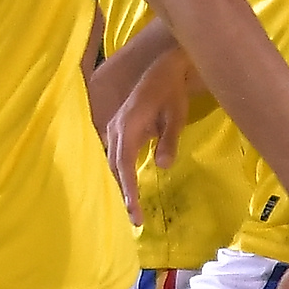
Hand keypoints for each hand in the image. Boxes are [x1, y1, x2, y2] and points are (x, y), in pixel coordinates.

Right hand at [103, 49, 191, 220]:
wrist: (164, 70)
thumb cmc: (172, 94)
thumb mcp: (176, 117)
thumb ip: (169, 141)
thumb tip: (162, 165)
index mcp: (128, 127)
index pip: (123, 165)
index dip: (127, 190)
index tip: (134, 211)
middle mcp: (115, 129)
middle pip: (113, 167)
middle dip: (122, 193)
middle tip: (134, 218)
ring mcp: (114, 127)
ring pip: (111, 162)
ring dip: (118, 183)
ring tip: (129, 207)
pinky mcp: (117, 128)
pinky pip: (114, 154)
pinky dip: (118, 172)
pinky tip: (125, 185)